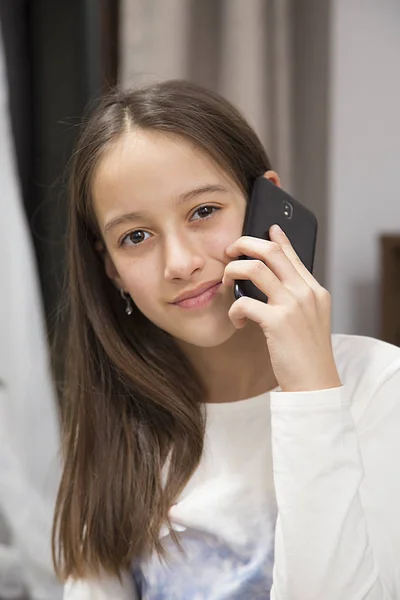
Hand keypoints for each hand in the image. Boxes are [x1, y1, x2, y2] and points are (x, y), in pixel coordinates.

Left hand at [222, 225, 341, 392]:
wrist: (316, 383)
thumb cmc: (307, 355)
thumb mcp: (310, 320)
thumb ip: (297, 299)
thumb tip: (275, 283)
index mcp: (314, 290)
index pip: (292, 255)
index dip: (277, 239)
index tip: (267, 228)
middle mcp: (305, 293)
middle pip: (271, 252)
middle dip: (244, 244)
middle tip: (229, 252)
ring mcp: (293, 305)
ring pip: (254, 269)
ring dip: (232, 271)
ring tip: (226, 283)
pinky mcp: (277, 322)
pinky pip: (244, 302)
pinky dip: (234, 310)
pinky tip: (236, 322)